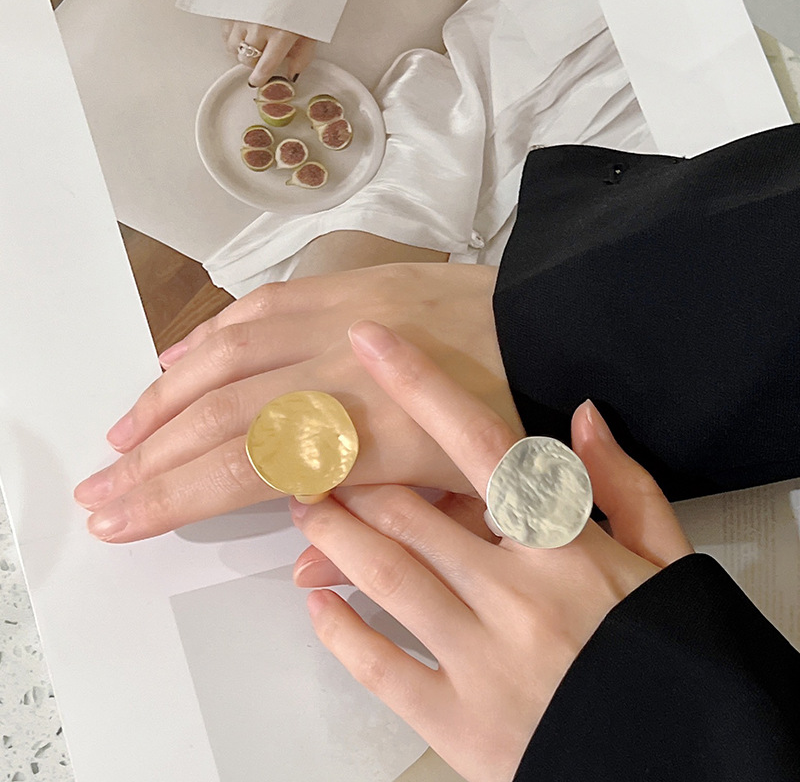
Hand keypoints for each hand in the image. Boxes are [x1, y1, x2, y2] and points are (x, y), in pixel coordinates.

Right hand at [74, 263, 522, 542]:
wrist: (553, 322)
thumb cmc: (522, 413)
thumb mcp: (473, 500)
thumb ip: (388, 538)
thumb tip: (306, 572)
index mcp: (376, 433)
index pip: (247, 469)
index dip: (175, 497)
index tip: (120, 521)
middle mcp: (341, 372)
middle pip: (220, 415)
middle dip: (150, 459)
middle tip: (98, 491)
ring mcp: (338, 319)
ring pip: (226, 356)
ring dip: (165, 397)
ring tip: (122, 434)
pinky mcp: (345, 284)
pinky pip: (258, 307)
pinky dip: (209, 336)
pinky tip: (176, 361)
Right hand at [223, 19, 315, 86]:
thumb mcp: (309, 30)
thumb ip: (301, 56)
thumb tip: (292, 75)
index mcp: (280, 35)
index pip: (265, 67)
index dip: (260, 78)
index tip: (257, 81)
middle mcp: (259, 27)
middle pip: (247, 60)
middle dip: (254, 62)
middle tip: (261, 55)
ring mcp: (242, 16)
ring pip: (233, 47)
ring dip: (242, 49)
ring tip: (252, 42)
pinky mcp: (231, 8)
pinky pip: (225, 31)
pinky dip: (233, 35)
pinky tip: (244, 30)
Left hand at [290, 321, 692, 781]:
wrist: (681, 766)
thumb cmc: (665, 659)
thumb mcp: (669, 565)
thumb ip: (625, 487)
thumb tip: (584, 418)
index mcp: (566, 548)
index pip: (478, 445)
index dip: (419, 386)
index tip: (371, 343)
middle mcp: (517, 595)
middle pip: (407, 509)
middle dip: (351, 475)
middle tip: (315, 454)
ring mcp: (482, 661)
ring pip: (382, 574)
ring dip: (331, 534)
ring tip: (304, 509)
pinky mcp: (458, 724)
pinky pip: (378, 666)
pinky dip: (339, 628)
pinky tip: (319, 602)